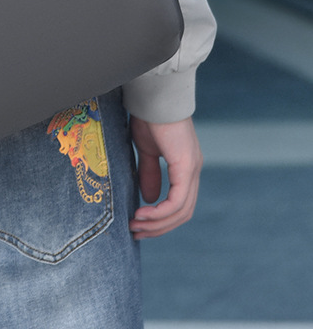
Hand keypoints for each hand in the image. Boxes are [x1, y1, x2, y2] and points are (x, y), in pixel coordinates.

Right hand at [129, 116, 202, 238]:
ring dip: (157, 223)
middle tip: (136, 232)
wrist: (153, 96)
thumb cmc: (148, 116)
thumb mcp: (146, 150)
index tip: (139, 223)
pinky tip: (143, 213)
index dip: (161, 218)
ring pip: (181, 210)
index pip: (180, 203)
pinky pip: (176, 201)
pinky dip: (160, 212)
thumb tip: (149, 199)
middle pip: (183, 212)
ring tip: (136, 225)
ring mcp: (192, 168)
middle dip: (159, 227)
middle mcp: (193, 170)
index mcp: (186, 166)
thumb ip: (149, 173)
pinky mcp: (186, 166)